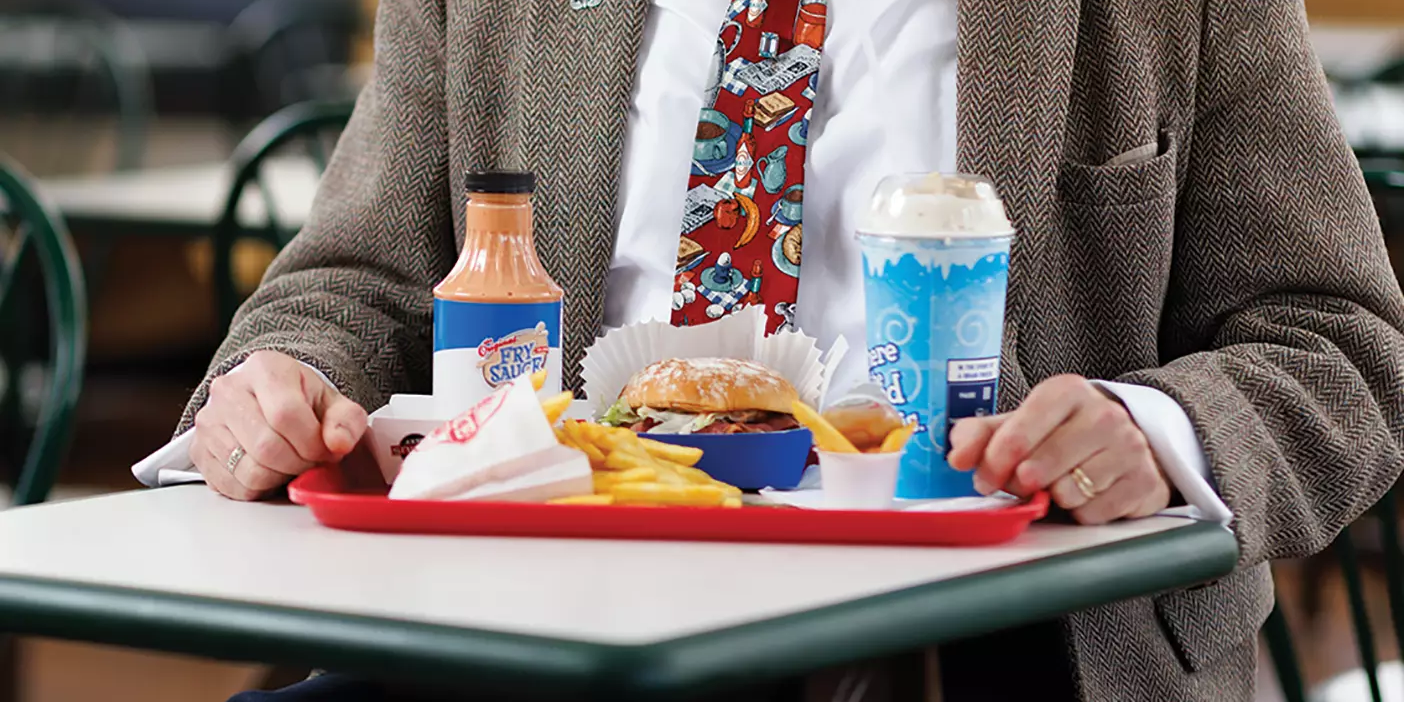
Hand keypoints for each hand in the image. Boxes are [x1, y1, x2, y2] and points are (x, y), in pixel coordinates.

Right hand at [189, 350, 366, 500]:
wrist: (265, 398)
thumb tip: (339, 444)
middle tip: (310, 462)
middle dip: (298, 464)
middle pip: (266, 446)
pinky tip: (269, 471)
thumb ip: (346, 421)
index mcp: (265, 368)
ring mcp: (208, 421)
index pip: (286, 414)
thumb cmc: (300, 400)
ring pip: (249, 471)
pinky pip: (232, 486)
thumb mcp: (333, 402)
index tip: (326, 451)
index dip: (312, 443)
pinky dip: (258, 489)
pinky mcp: (198, 450)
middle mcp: (228, 390)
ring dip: (279, 478)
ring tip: (290, 464)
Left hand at [947, 375, 1170, 524]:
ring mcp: (1130, 446)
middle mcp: (1103, 413)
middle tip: (1022, 484)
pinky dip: (1081, 512)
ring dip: (1054, 498)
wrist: (1124, 442)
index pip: (1017, 434)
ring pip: (1069, 491)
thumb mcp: (1018, 424)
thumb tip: (958, 456)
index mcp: (1065, 392)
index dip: (993, 463)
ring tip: (1058, 483)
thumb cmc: (1060, 433)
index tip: (984, 479)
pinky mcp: (1145, 481)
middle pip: (1039, 468)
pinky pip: (1095, 512)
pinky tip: (1085, 494)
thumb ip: (979, 435)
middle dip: (1021, 484)